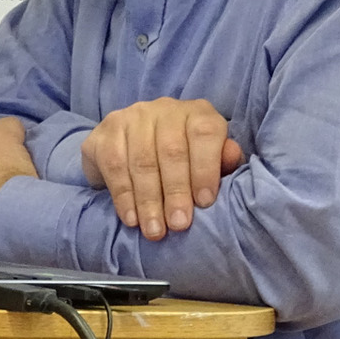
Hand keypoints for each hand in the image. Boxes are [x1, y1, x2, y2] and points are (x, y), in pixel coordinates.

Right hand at [81, 97, 244, 239]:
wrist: (131, 150)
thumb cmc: (181, 162)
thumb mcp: (206, 162)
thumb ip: (222, 161)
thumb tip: (232, 155)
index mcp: (197, 112)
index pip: (205, 132)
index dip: (206, 168)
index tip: (205, 203)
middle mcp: (165, 108)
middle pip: (172, 150)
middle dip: (176, 192)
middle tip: (178, 224)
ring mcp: (133, 116)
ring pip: (142, 159)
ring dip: (149, 200)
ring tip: (154, 230)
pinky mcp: (107, 130)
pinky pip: (114, 164)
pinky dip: (123, 195)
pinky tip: (131, 217)